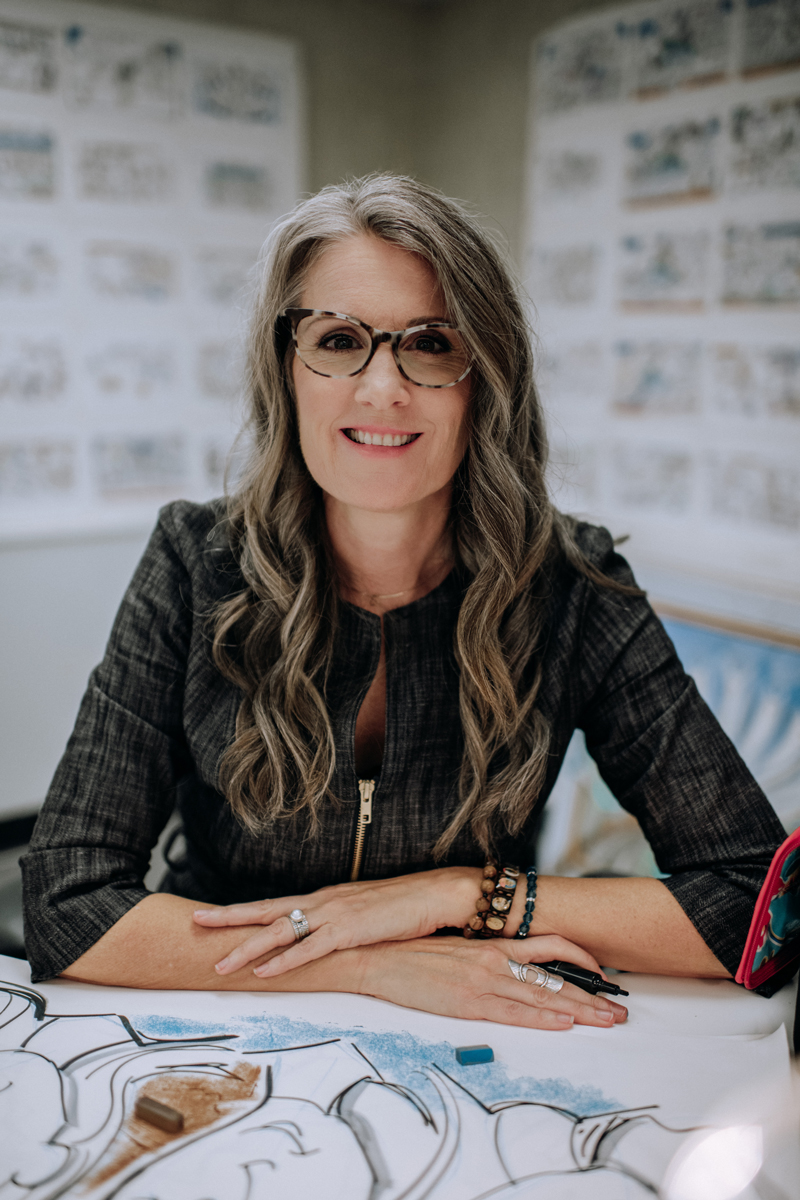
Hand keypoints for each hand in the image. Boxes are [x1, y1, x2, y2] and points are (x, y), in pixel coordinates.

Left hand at [194, 867, 482, 977]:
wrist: (435, 894)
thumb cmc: (403, 906)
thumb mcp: (362, 915)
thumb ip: (338, 925)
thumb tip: (318, 940)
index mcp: (323, 899)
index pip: (274, 904)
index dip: (241, 911)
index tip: (211, 913)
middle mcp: (322, 902)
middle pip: (266, 910)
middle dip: (228, 918)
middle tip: (195, 922)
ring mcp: (334, 915)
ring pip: (281, 931)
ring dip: (247, 947)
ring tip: (219, 962)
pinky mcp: (351, 931)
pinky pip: (311, 949)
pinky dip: (285, 961)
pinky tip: (264, 971)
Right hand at [362, 934, 627, 1029]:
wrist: (378, 959)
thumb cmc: (415, 955)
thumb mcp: (458, 949)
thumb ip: (487, 956)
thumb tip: (516, 968)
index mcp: (492, 944)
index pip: (550, 947)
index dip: (581, 960)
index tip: (602, 975)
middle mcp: (494, 959)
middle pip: (555, 978)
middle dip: (591, 996)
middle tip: (619, 1009)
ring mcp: (483, 980)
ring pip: (543, 996)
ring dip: (579, 1011)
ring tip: (606, 1020)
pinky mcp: (468, 1002)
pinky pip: (514, 1012)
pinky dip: (543, 1019)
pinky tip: (564, 1024)